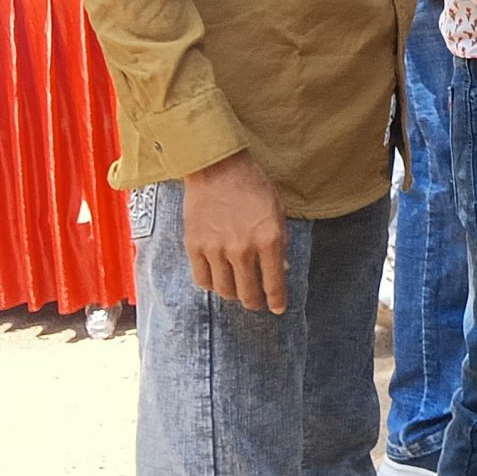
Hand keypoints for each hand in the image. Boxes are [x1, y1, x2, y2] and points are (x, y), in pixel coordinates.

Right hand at [182, 150, 287, 313]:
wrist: (218, 167)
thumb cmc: (253, 185)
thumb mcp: (277, 212)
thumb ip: (280, 243)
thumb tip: (281, 269)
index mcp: (269, 240)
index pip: (274, 284)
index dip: (277, 301)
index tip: (277, 308)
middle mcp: (242, 249)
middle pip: (248, 294)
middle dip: (255, 302)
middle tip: (257, 302)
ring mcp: (216, 250)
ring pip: (225, 290)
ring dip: (233, 294)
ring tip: (238, 290)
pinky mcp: (195, 246)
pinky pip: (202, 279)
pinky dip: (211, 285)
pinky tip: (218, 280)